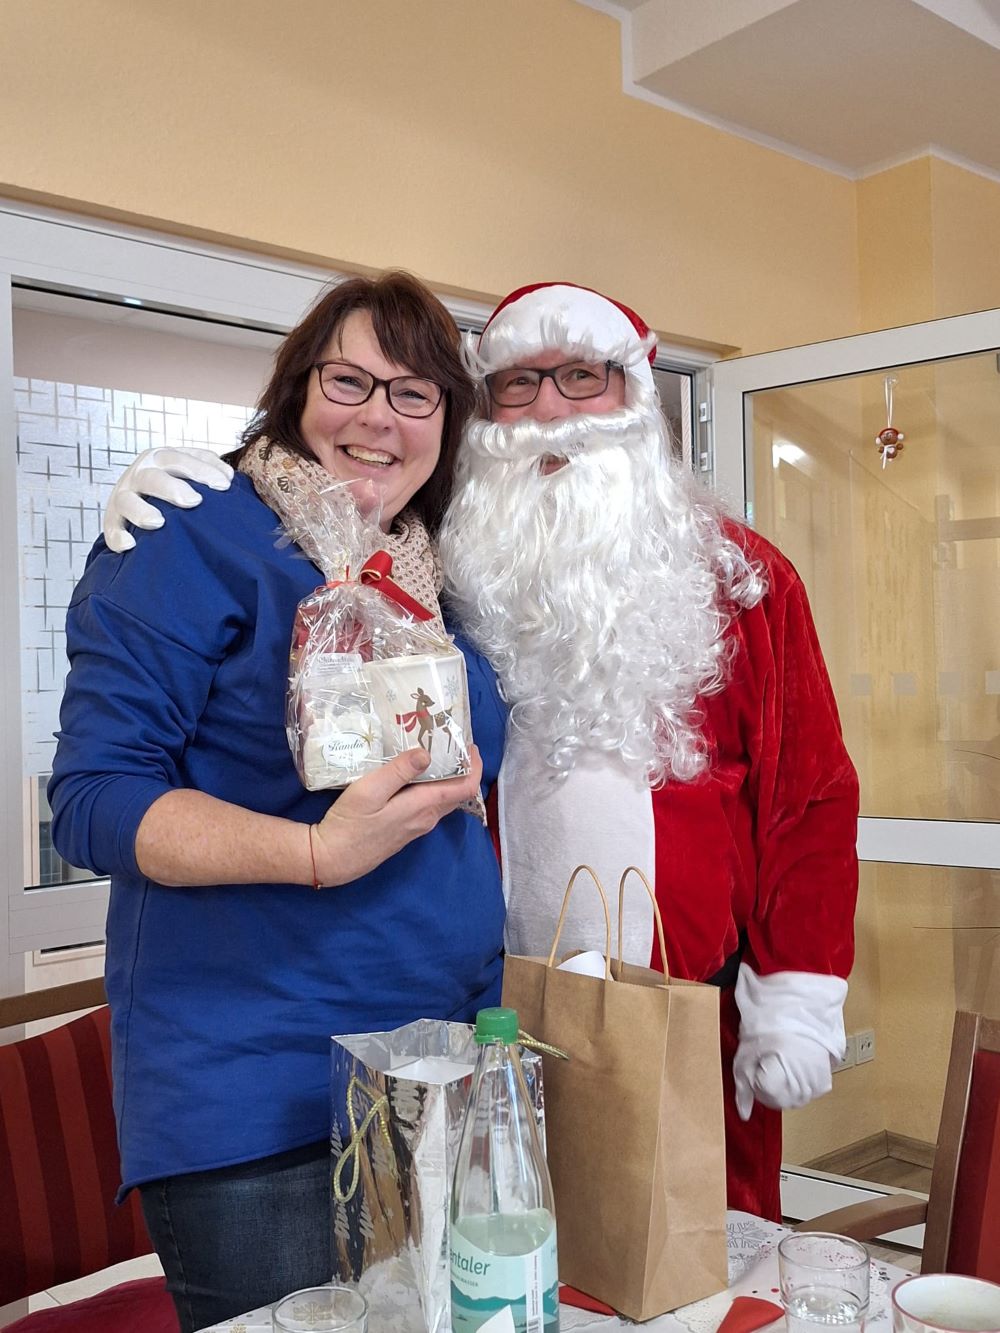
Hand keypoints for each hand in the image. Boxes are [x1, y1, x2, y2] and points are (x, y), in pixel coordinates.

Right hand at [103, 447, 233, 552]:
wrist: (141, 493)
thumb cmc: (175, 480)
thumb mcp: (189, 466)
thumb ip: (208, 466)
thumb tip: (228, 477)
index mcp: (160, 459)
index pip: (179, 460)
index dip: (201, 470)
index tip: (224, 486)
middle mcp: (139, 475)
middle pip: (152, 478)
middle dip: (171, 488)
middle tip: (194, 501)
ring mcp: (123, 496)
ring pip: (126, 501)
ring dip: (141, 511)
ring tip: (158, 522)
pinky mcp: (113, 519)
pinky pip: (110, 528)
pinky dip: (117, 537)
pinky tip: (130, 545)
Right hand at [311, 746, 484, 885]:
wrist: (332, 859)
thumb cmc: (349, 824)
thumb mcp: (369, 790)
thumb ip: (398, 771)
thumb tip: (426, 754)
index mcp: (423, 806)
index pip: (465, 787)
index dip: (474, 765)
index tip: (470, 745)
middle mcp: (426, 818)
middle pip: (457, 792)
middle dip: (461, 768)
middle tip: (450, 742)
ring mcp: (416, 827)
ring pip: (442, 799)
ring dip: (446, 778)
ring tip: (432, 753)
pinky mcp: (405, 830)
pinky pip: (428, 806)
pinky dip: (431, 788)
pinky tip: (413, 776)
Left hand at [732, 964, 847, 1119]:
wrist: (799, 991)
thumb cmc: (769, 1018)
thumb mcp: (747, 1051)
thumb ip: (744, 1086)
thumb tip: (743, 1114)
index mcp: (784, 1082)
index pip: (766, 1098)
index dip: (756, 1080)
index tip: (755, 1061)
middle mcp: (808, 1087)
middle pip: (783, 1100)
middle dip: (770, 1083)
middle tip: (766, 1056)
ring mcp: (822, 1079)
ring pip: (798, 1094)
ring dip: (787, 1080)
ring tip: (781, 1052)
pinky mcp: (831, 1068)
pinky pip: (812, 1083)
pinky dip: (802, 1074)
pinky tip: (794, 1053)